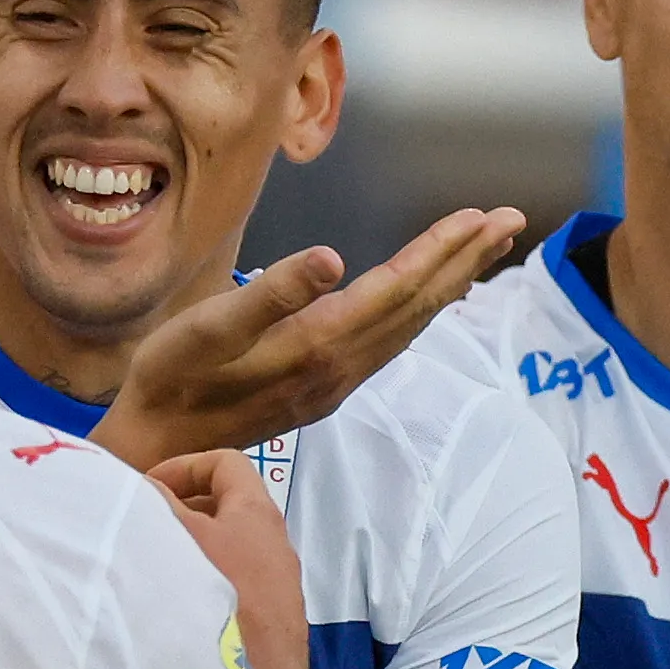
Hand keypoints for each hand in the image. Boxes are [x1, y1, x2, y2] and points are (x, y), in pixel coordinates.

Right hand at [93, 206, 527, 470]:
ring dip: (449, 285)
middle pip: (417, 307)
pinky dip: (419, 313)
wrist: (158, 452)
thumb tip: (332, 257)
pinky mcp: (322, 392)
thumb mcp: (206, 328)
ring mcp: (334, 384)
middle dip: (464, 260)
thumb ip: (270, 294)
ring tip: (484, 251)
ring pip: (409, 328)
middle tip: (510, 221)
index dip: (440, 249)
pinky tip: (427, 301)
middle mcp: (339, 367)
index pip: (396, 288)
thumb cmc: (169, 380)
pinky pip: (390, 344)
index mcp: (317, 343)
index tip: (482, 216)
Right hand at [149, 449, 317, 668]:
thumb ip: (157, 503)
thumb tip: (141, 484)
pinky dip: (206, 585)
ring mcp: (280, 587)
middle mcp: (277, 544)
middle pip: (228, 507)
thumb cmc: (215, 596)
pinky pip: (236, 588)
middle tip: (145, 528)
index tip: (147, 489)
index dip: (184, 465)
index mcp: (258, 512)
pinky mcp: (276, 625)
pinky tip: (179, 611)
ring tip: (156, 570)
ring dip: (192, 551)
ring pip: (231, 551)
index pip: (226, 463)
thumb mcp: (177, 537)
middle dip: (183, 510)